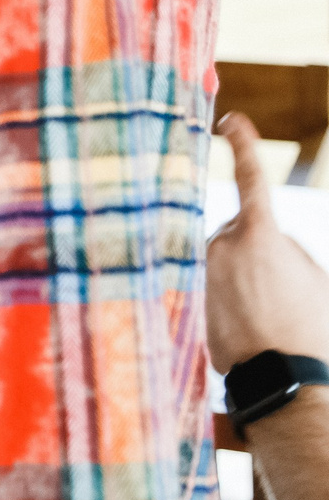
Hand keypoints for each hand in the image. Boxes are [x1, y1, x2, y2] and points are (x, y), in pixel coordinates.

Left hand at [208, 112, 328, 371]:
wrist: (285, 379)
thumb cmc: (309, 327)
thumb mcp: (311, 277)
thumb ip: (280, 246)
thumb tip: (256, 240)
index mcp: (258, 233)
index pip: (251, 177)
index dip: (244, 144)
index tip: (231, 120)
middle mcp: (221, 243)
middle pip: (239, 232)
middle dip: (258, 251)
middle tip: (279, 293)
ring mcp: (199, 268)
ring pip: (223, 259)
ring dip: (241, 277)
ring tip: (263, 315)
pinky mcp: (187, 294)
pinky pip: (211, 284)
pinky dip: (229, 299)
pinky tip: (246, 326)